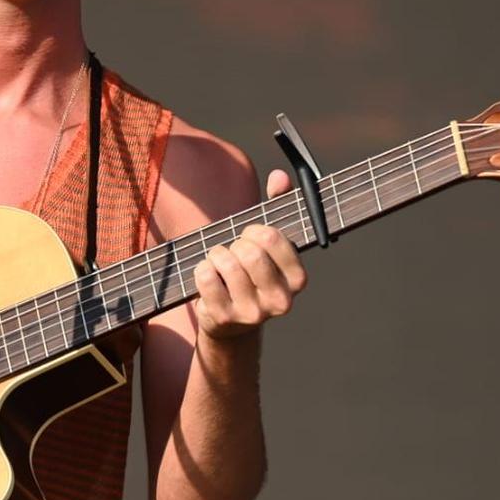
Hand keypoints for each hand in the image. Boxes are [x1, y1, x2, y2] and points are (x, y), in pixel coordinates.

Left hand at [192, 168, 305, 340]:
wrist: (231, 323)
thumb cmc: (252, 273)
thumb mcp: (268, 244)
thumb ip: (278, 206)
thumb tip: (280, 176)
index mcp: (298, 279)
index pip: (273, 238)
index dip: (254, 230)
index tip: (251, 236)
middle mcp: (281, 301)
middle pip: (250, 251)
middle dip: (235, 243)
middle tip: (234, 251)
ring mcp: (252, 313)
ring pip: (226, 262)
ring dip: (216, 255)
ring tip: (219, 262)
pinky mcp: (224, 318)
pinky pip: (205, 277)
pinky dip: (201, 269)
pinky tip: (208, 277)